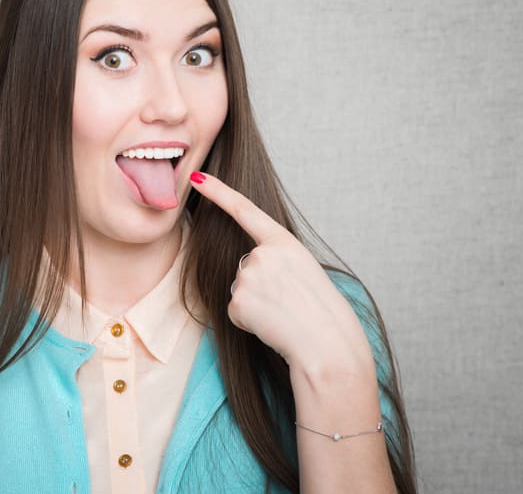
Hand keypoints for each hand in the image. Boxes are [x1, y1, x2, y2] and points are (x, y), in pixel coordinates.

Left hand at [189, 172, 373, 377]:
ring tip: (284, 314)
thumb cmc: (321, 312)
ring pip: (240, 290)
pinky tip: (273, 325)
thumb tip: (248, 270)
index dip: (217, 192)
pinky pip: (237, 311)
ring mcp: (248, 276)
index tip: (196, 177)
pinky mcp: (238, 301)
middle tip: (289, 302)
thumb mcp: (304, 270)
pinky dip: (250, 322)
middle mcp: (263, 254)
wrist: (327, 345)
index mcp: (284, 242)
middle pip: (245, 266)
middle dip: (260, 286)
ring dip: (257, 305)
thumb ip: (276, 260)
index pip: (244, 209)